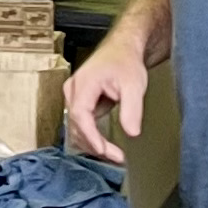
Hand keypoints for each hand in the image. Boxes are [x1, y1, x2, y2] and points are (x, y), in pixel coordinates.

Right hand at [65, 45, 150, 162]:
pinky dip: (92, 137)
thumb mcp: (134, 85)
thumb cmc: (125, 62)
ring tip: (113, 155)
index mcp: (84, 84)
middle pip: (76, 125)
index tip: (104, 151)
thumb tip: (131, 133)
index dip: (90, 136)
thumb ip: (132, 110)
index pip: (80, 115)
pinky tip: (105, 146)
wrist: (122, 49)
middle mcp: (73, 90)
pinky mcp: (78, 101)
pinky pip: (80, 124)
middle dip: (95, 145)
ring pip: (76, 128)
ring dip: (92, 143)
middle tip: (116, 157)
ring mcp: (73, 96)